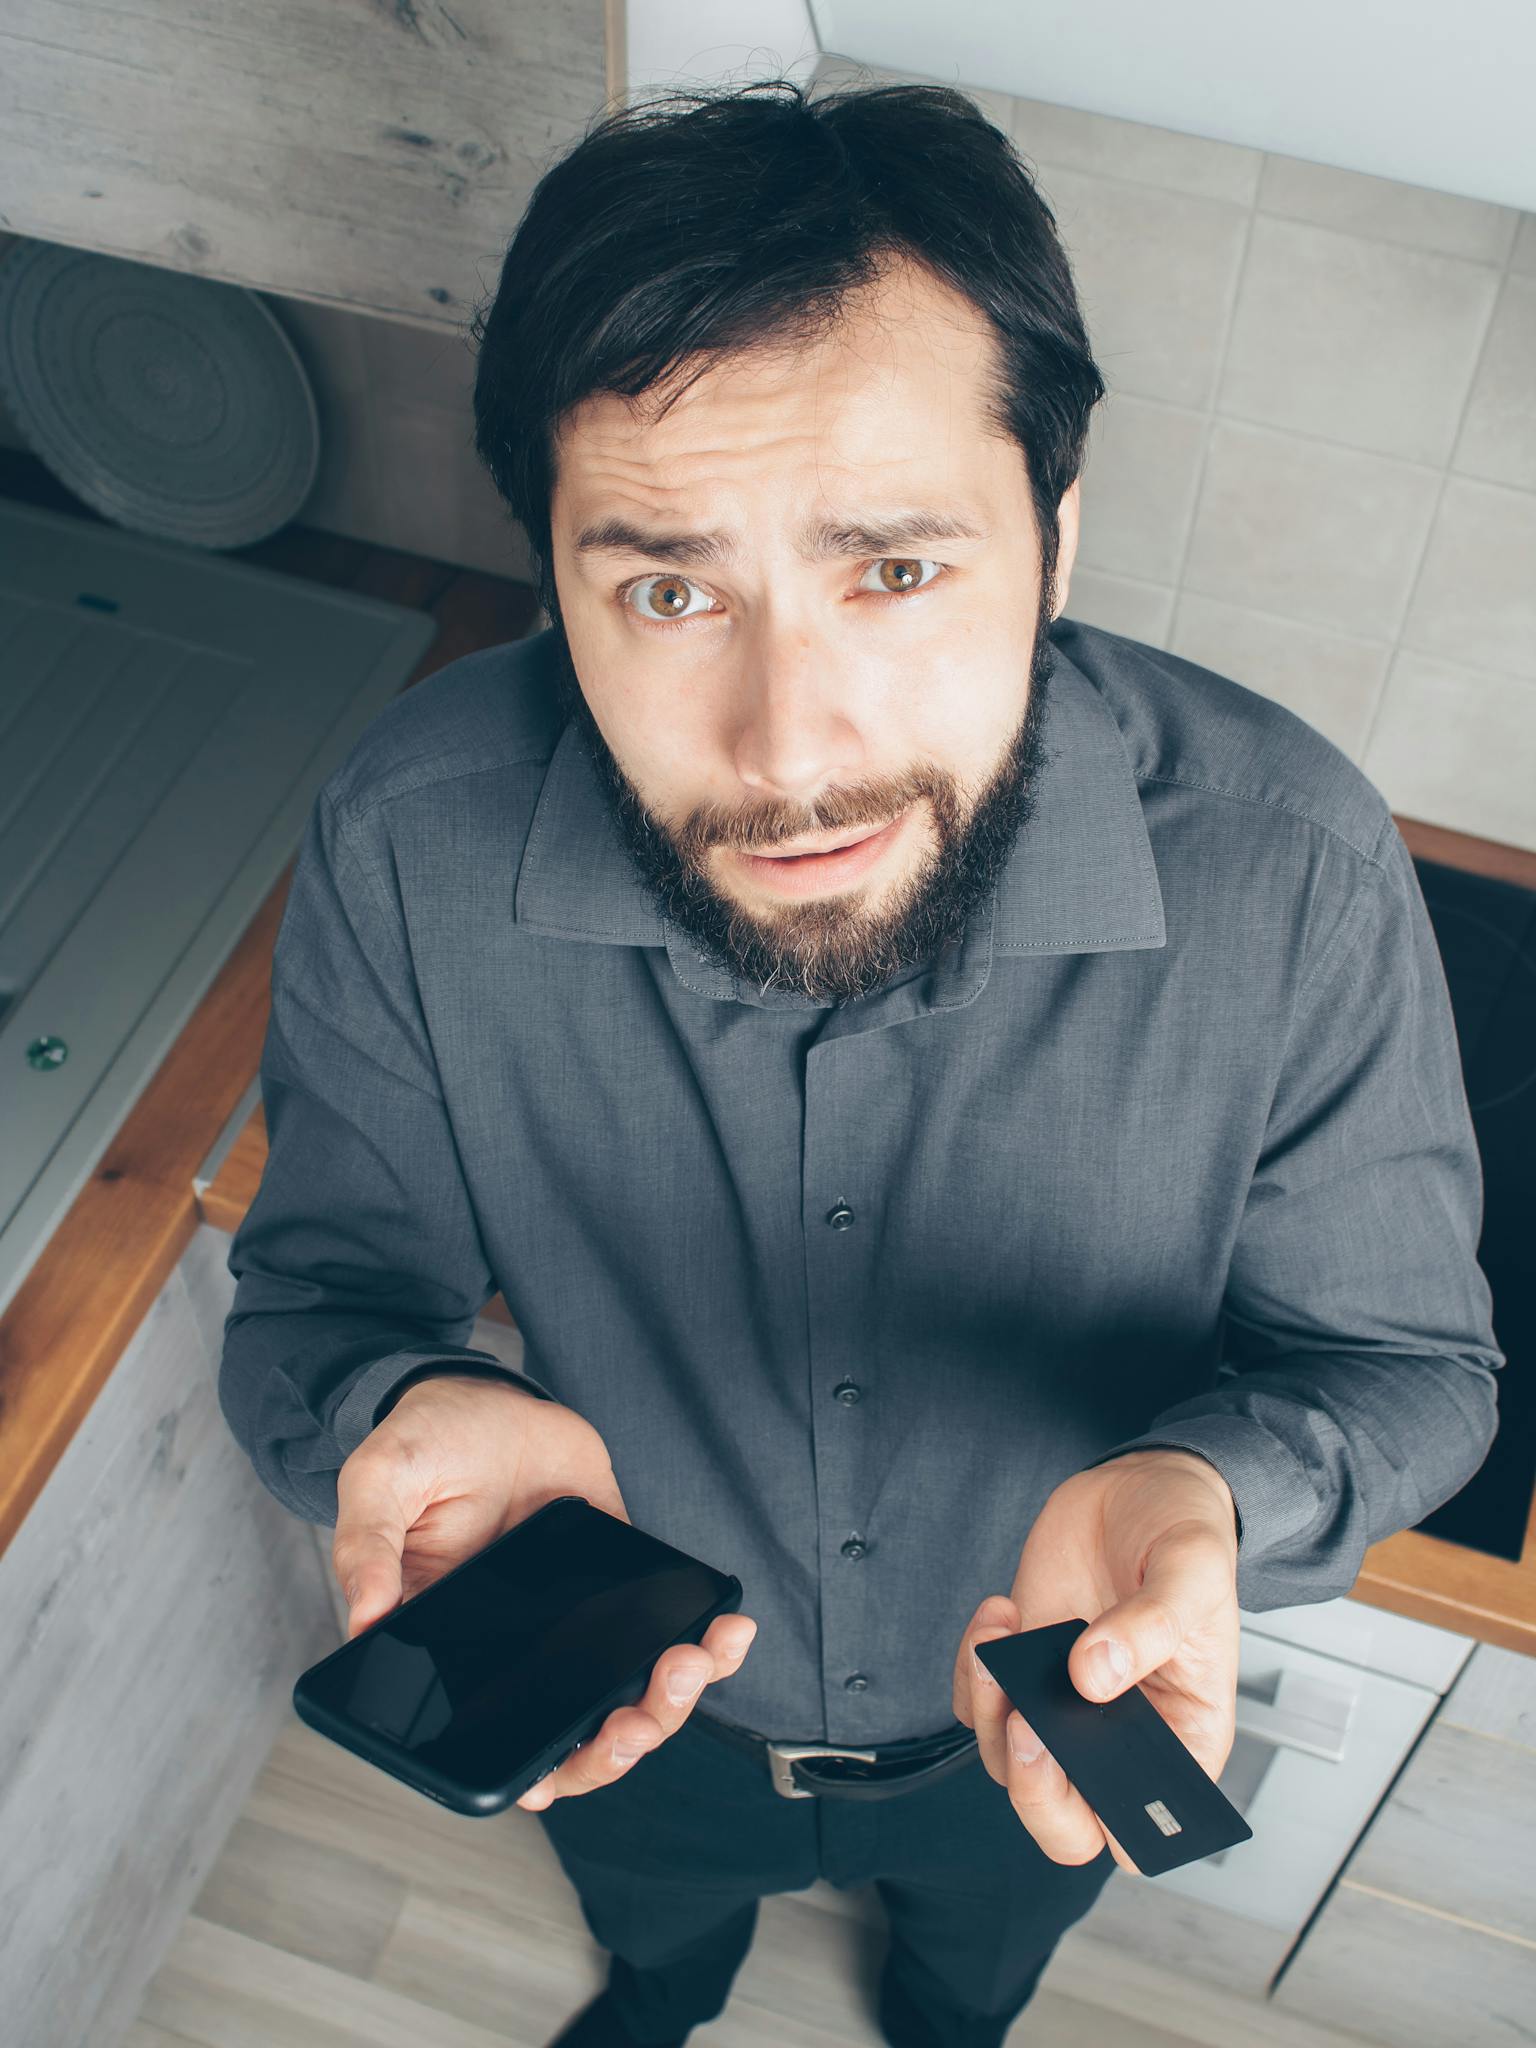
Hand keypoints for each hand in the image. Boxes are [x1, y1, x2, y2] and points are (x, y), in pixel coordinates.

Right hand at [331, 1372, 758, 1809]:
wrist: (480, 1395)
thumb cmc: (423, 1449)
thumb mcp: (379, 1483)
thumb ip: (367, 1547)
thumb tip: (364, 1618)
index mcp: (458, 1651)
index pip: (498, 1740)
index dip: (536, 1772)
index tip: (557, 1776)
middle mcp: (521, 1651)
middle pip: (580, 1733)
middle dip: (622, 1741)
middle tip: (642, 1714)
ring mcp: (576, 1620)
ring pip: (633, 1693)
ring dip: (674, 1698)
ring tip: (698, 1658)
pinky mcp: (619, 1579)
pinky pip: (669, 1628)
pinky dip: (707, 1643)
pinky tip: (728, 1627)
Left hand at [951, 1448, 1240, 1874]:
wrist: (1143, 1484)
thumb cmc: (1186, 1533)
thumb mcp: (1193, 1569)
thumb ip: (1152, 1624)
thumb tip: (1092, 1676)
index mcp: (1183, 1738)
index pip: (1144, 1830)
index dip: (1111, 1823)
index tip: (1083, 1763)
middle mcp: (1121, 1736)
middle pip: (1065, 1822)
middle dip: (1034, 1790)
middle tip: (1026, 1723)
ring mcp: (1066, 1705)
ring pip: (1009, 1763)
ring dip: (990, 1712)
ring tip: (1001, 1637)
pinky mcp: (1024, 1667)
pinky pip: (977, 1702)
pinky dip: (972, 1669)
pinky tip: (998, 1613)